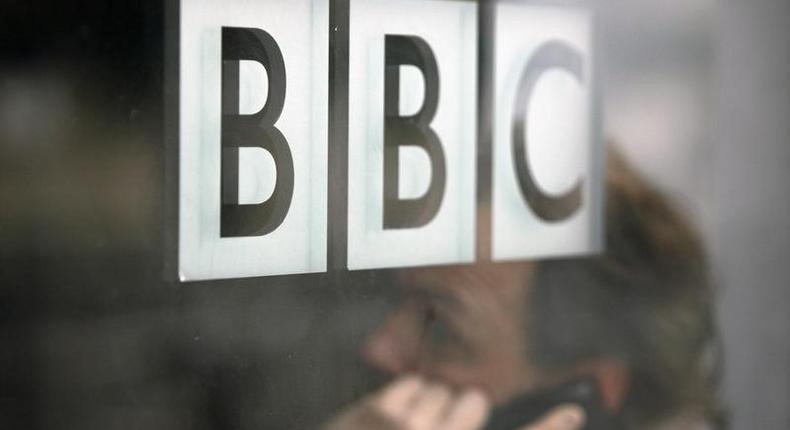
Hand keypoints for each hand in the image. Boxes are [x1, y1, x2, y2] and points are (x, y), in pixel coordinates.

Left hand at [324, 375, 585, 429]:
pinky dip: (407, 396)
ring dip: (431, 406)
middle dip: (464, 411)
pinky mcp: (373, 410)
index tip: (572, 413)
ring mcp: (402, 427)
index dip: (547, 428)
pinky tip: (396, 417)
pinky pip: (410, 383)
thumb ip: (454, 427)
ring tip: (413, 428)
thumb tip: (473, 404)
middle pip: (476, 400)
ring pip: (440, 388)